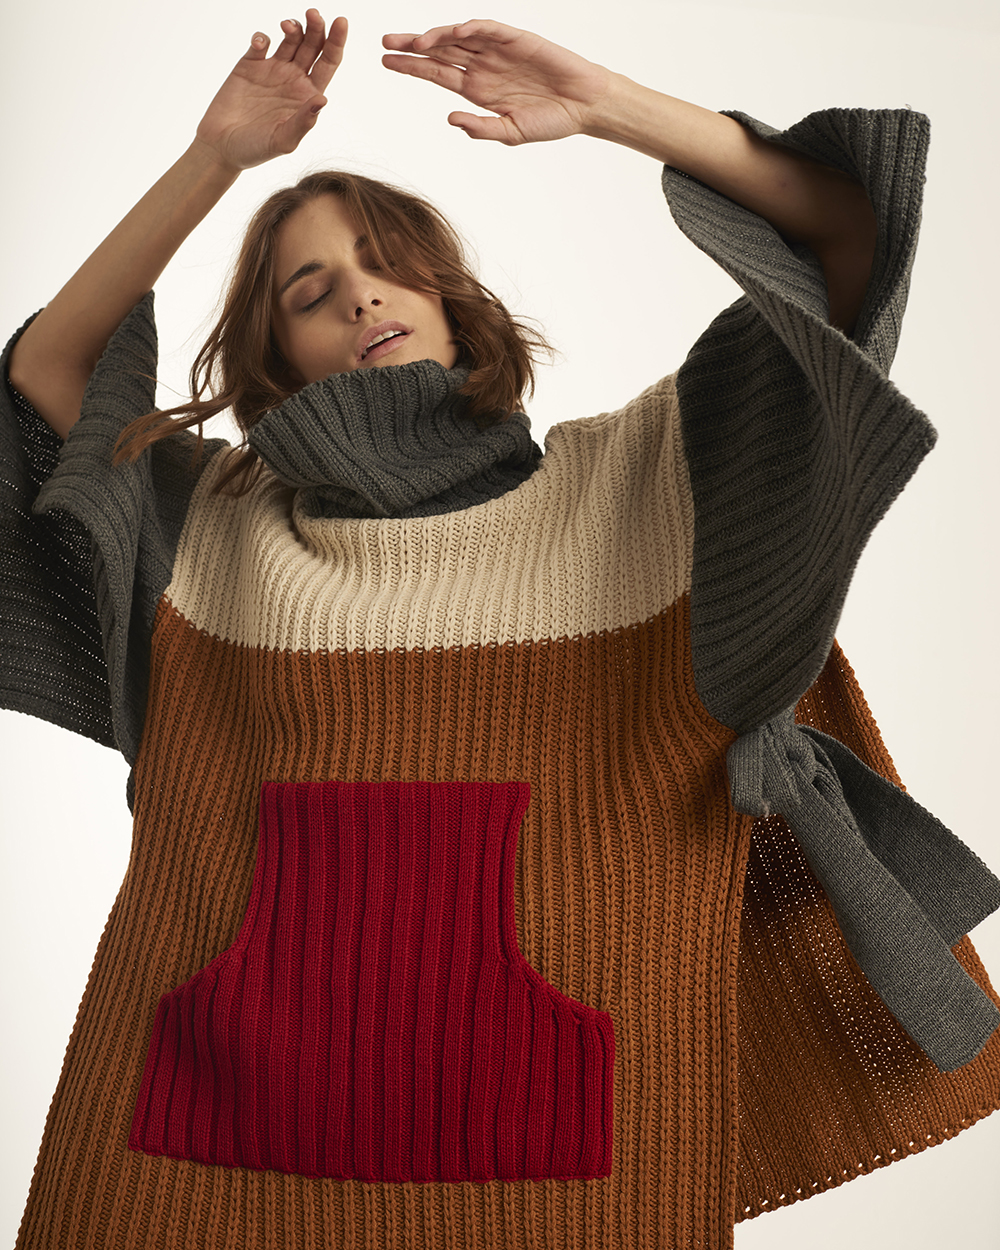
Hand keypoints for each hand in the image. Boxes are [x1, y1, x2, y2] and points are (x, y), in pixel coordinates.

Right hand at [195, 10, 347, 171]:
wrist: (222, 147)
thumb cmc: (255, 150)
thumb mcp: (283, 141)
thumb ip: (303, 122)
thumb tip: (322, 100)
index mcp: (307, 95)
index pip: (328, 64)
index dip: (337, 43)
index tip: (341, 22)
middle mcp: (293, 79)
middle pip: (313, 45)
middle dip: (317, 27)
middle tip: (314, 14)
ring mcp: (272, 70)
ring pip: (290, 39)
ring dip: (294, 27)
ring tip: (288, 26)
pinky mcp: (249, 64)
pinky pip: (260, 42)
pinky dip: (262, 37)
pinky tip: (260, 44)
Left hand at [381, 19, 612, 144]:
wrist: (585, 106)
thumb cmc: (551, 121)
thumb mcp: (511, 132)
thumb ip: (481, 127)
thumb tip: (450, 119)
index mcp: (477, 90)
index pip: (437, 74)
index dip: (412, 67)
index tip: (387, 62)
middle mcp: (483, 66)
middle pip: (440, 51)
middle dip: (412, 46)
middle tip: (385, 43)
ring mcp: (497, 51)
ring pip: (458, 38)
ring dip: (434, 37)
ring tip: (412, 42)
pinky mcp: (516, 39)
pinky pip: (488, 30)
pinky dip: (470, 29)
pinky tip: (453, 33)